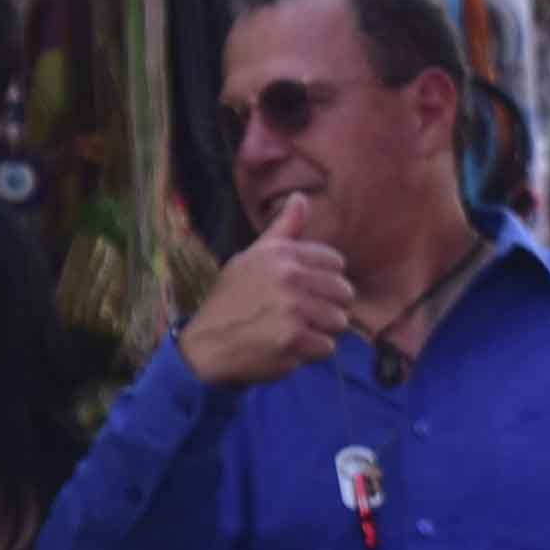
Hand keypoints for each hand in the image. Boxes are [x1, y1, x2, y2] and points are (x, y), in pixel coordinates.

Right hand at [177, 194, 353, 385]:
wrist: (205, 344)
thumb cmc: (233, 298)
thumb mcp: (253, 257)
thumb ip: (284, 230)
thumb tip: (301, 197)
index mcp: (282, 254)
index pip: (336, 263)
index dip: (324, 280)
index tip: (302, 290)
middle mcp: (289, 277)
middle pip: (344, 293)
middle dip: (327, 306)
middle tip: (299, 314)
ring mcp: (292, 309)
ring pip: (339, 321)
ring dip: (321, 330)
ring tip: (293, 329)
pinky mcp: (294, 339)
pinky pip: (328, 347)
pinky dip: (311, 352)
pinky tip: (287, 346)